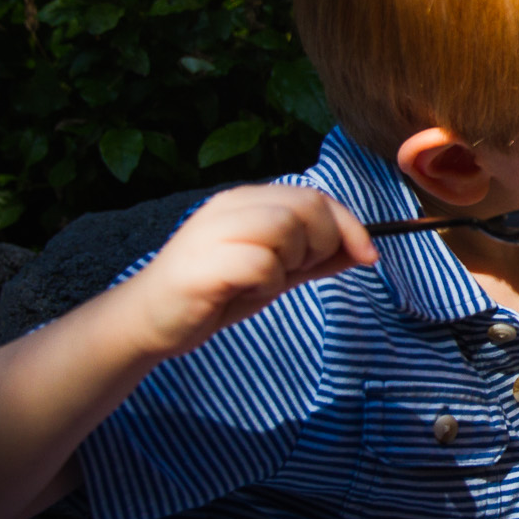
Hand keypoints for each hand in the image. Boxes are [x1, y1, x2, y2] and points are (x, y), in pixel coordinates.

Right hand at [123, 185, 376, 358]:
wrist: (150, 321)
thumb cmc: (215, 293)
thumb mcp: (276, 272)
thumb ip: (316, 258)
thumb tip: (363, 249)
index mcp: (247, 201)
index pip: (315, 197)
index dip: (350, 225)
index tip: (368, 255)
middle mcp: (231, 206)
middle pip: (307, 206)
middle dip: (323, 243)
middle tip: (299, 271)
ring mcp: (214, 230)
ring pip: (286, 227)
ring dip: (293, 261)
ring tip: (267, 280)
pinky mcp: (204, 263)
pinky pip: (261, 263)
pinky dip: (267, 282)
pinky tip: (245, 292)